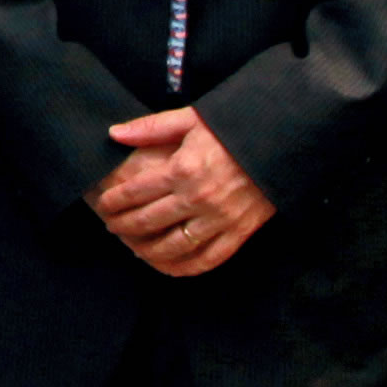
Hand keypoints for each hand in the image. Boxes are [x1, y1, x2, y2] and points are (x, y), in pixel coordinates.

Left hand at [92, 108, 271, 276]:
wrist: (283, 140)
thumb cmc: (234, 127)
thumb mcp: (191, 119)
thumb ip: (150, 128)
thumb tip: (114, 133)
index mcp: (182, 169)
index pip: (135, 192)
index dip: (114, 201)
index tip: (103, 204)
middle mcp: (197, 198)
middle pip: (147, 222)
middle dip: (123, 226)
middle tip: (111, 227)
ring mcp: (219, 219)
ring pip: (172, 246)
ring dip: (147, 251)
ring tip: (133, 247)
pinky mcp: (239, 233)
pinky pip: (207, 259)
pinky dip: (184, 267)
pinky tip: (168, 267)